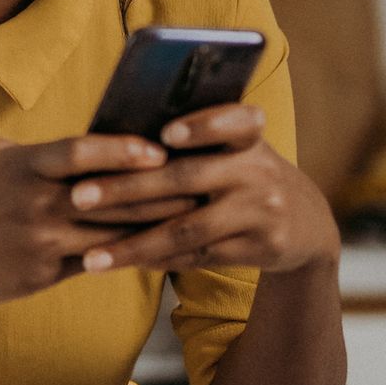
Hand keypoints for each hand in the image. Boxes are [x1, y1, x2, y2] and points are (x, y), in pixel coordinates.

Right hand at [0, 134, 199, 306]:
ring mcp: (37, 244)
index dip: (123, 151)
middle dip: (158, 192)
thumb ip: (39, 153)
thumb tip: (89, 144)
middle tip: (203, 184)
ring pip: (108, 235)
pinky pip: (91, 264)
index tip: (160, 150)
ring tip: (192, 221)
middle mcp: (32, 204)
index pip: (81, 152)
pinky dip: (123, 256)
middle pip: (109, 197)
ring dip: (152, 228)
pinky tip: (154, 253)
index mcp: (22, 166)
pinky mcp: (38, 277)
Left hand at [65, 103, 339, 274]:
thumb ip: (194, 141)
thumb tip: (113, 144)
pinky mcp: (259, 249)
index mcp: (250, 136)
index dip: (203, 126)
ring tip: (91, 256)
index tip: (167, 134)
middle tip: (79, 197)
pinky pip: (198, 257)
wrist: (306, 223)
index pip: (234, 121)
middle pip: (186, 178)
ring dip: (134, 245)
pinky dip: (157, 260)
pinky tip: (122, 263)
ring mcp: (261, 212)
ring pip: (187, 229)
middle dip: (128, 188)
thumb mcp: (235, 149)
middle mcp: (259, 171)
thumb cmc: (244, 173)